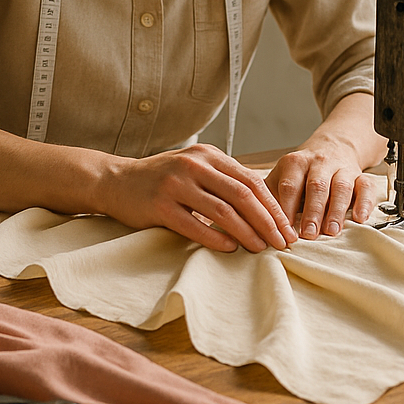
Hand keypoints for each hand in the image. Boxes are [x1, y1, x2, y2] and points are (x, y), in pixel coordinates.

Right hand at [99, 144, 298, 253]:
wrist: (116, 181)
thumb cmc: (162, 179)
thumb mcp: (195, 168)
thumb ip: (224, 179)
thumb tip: (265, 204)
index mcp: (208, 155)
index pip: (251, 180)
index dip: (273, 206)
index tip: (287, 227)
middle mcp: (194, 165)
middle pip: (242, 195)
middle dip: (267, 221)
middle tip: (282, 242)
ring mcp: (176, 184)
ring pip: (222, 211)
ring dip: (247, 233)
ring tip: (261, 248)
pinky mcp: (160, 206)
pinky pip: (194, 225)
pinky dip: (216, 238)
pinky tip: (230, 248)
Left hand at [268, 146, 383, 239]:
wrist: (331, 147)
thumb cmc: (301, 172)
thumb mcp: (280, 176)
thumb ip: (267, 196)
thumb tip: (249, 221)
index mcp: (295, 163)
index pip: (289, 186)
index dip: (285, 209)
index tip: (283, 232)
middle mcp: (319, 163)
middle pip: (316, 186)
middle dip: (312, 212)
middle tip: (308, 235)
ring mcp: (341, 168)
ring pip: (341, 187)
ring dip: (336, 210)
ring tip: (331, 231)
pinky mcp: (360, 175)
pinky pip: (365, 187)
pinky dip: (364, 202)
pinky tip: (359, 218)